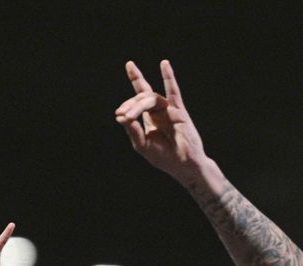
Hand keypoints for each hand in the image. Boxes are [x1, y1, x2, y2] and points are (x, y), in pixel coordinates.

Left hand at [114, 60, 207, 182]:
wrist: (184, 165)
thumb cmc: (164, 157)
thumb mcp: (142, 144)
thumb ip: (132, 130)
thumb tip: (120, 116)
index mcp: (150, 118)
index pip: (138, 100)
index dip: (128, 101)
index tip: (118, 112)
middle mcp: (159, 111)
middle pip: (142, 98)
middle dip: (131, 105)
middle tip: (121, 114)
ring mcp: (169, 109)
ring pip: (151, 98)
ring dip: (138, 104)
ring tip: (129, 114)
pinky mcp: (179, 111)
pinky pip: (173, 92)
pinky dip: (168, 77)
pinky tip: (164, 64)